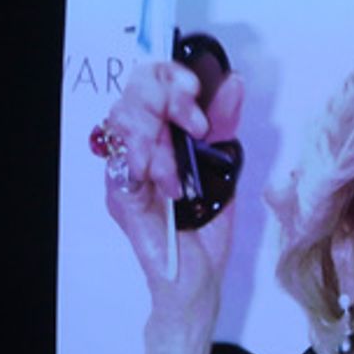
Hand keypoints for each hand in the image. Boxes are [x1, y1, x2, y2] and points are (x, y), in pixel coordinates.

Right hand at [102, 61, 245, 321]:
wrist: (199, 277)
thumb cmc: (207, 225)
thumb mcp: (224, 167)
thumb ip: (224, 125)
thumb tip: (233, 82)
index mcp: (161, 135)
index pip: (151, 82)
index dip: (171, 75)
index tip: (197, 88)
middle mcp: (138, 147)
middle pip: (134, 93)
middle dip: (168, 100)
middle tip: (198, 125)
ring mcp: (125, 170)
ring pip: (125, 122)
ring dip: (161, 141)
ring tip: (182, 172)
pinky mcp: (120, 197)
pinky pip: (121, 164)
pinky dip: (147, 164)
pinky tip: (165, 181)